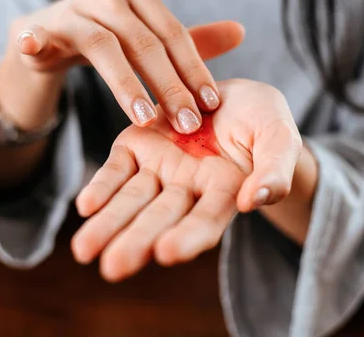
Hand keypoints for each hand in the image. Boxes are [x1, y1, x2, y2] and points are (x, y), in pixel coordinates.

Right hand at [0, 0, 244, 132]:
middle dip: (169, 86)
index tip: (211, 106)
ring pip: (103, 45)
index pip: (174, 35)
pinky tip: (33, 45)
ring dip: (125, 83)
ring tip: (145, 119)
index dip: (193, 70)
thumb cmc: (112, 41)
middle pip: (145, 43)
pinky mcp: (40, 27)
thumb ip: (192, 41)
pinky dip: (36, 39)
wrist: (52, 35)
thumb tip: (241, 31)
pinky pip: (39, 34)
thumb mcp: (151, 41)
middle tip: (187, 125)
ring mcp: (73, 9)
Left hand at [71, 79, 302, 280]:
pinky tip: (86, 206)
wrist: (233, 96)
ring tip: (83, 250)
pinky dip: (101, 186)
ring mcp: (160, 168)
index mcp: (224, 192)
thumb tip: (254, 201)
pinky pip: (116, 169)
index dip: (188, 236)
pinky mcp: (137, 145)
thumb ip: (274, 170)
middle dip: (136, 242)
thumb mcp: (279, 139)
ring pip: (131, 199)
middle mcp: (187, 188)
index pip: (205, 221)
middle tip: (113, 268)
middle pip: (160, 219)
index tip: (167, 252)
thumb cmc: (264, 121)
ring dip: (108, 224)